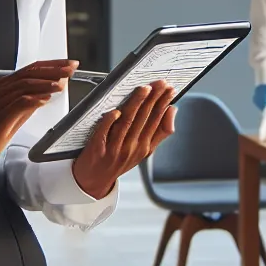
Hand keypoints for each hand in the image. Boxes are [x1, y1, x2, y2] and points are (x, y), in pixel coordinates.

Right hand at [0, 60, 74, 170]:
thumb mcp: (8, 115)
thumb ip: (25, 104)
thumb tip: (44, 95)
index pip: (28, 70)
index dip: (49, 65)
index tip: (65, 64)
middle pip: (28, 74)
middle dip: (52, 69)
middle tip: (69, 68)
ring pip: (24, 86)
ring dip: (46, 83)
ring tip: (61, 83)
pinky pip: (17, 104)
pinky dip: (33, 99)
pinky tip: (45, 98)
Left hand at [73, 82, 177, 199]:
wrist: (93, 182)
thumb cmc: (118, 162)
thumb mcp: (144, 151)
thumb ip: (160, 132)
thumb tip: (172, 110)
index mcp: (144, 147)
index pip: (157, 121)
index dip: (164, 104)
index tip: (170, 89)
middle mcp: (132, 148)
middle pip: (145, 119)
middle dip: (154, 98)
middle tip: (160, 83)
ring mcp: (114, 149)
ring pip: (127, 122)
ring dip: (137, 104)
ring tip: (144, 89)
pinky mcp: (97, 149)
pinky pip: (104, 132)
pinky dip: (110, 121)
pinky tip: (116, 110)